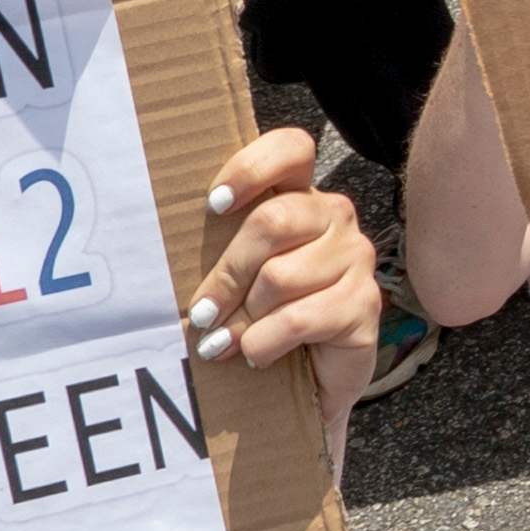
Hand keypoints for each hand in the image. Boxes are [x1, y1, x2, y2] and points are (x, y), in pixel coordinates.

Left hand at [173, 124, 375, 394]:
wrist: (307, 381)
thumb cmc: (261, 318)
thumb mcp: (237, 276)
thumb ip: (220, 251)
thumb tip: (165, 254)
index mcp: (302, 196)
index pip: (292, 149)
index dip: (252, 168)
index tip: (215, 206)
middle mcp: (335, 217)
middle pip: (273, 221)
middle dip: (228, 274)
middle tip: (203, 314)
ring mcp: (356, 257)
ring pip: (280, 277)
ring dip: (244, 319)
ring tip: (227, 343)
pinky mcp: (365, 303)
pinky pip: (298, 318)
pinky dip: (265, 344)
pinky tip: (257, 356)